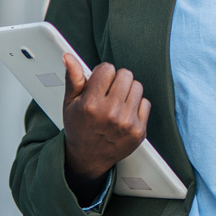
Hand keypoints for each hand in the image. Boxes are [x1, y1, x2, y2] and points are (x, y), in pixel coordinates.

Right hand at [61, 54, 150, 201]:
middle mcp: (110, 113)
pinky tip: (125, 114)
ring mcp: (127, 123)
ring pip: (137, 86)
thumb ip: (73, 78)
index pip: (107, 68)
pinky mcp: (139, 131)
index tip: (98, 84)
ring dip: (128, 91)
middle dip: (116, 80)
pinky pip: (145, 102)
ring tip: (117, 103)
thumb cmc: (79, 127)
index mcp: (91, 104)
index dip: (102, 74)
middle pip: (125, 74)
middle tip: (108, 93)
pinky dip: (137, 105)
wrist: (88, 157)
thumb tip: (69, 57)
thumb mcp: (70, 103)